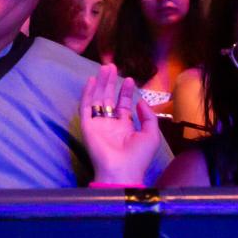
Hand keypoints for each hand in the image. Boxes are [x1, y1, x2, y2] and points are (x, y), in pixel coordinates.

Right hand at [79, 65, 161, 185]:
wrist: (122, 171)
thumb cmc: (138, 156)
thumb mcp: (151, 135)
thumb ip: (148, 117)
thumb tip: (140, 101)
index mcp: (124, 127)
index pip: (122, 105)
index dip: (125, 92)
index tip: (129, 79)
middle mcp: (109, 123)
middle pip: (109, 98)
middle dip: (111, 83)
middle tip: (112, 66)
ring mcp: (98, 124)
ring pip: (97, 99)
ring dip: (100, 83)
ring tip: (104, 68)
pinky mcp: (87, 125)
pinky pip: (86, 107)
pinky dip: (88, 94)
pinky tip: (91, 81)